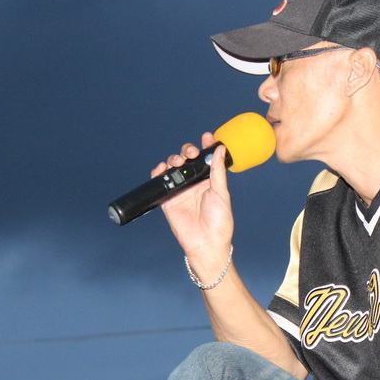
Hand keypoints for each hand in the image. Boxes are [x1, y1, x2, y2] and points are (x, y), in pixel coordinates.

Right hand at [153, 133, 233, 265]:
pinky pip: (160, 182)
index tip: (207, 136)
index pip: (206, 159)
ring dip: (174, 159)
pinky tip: (163, 168)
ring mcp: (180, 190)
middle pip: (187, 159)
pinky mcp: (168, 199)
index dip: (205, 146)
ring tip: (178, 162)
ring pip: (173, 168)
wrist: (206, 243)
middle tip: (192, 154)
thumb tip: (220, 149)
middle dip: (188, 151)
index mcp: (209, 181)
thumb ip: (218, 171)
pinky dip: (159, 172)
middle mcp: (194, 183)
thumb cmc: (219, 221)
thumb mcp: (221, 193)